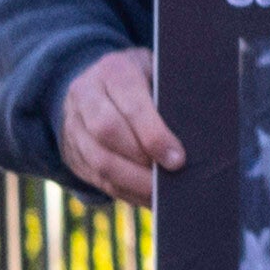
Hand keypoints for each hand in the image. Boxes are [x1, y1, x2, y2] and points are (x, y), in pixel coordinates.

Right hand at [57, 44, 184, 200]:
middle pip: (108, 134)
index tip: (178, 160)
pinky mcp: (72, 152)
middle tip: (170, 181)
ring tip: (160, 195)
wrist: (92, 80)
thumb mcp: (154, 70)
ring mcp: (74, 125)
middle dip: (142, 162)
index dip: (154, 136)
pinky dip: (125, 192)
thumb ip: (168, 94)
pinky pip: (97, 178)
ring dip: (133, 183)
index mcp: (113, 70)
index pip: (131, 106)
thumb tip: (196, 130)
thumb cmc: (141, 78)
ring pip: (99, 161)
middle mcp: (86, 95)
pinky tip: (148, 199)